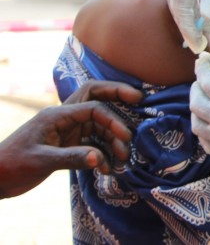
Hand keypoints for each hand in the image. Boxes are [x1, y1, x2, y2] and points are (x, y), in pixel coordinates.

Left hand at [0, 81, 141, 198]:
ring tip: (123, 157)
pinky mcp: (67, 144)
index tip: (126, 134)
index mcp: (56, 115)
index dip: (112, 118)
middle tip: (139, 101)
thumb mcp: (42, 161)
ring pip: (97, 125)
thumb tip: (101, 159)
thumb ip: (72, 158)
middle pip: (96, 98)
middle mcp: (64, 118)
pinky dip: (102, 153)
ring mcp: (66, 130)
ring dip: (112, 138)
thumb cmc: (13, 164)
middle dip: (117, 98)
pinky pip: (91, 142)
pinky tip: (106, 168)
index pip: (92, 107)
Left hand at [190, 53, 209, 163]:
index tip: (203, 60)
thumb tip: (208, 64)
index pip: (207, 79)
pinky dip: (205, 130)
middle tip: (207, 78)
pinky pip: (206, 143)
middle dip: (198, 85)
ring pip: (197, 123)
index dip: (202, 66)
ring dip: (199, 108)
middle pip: (196, 101)